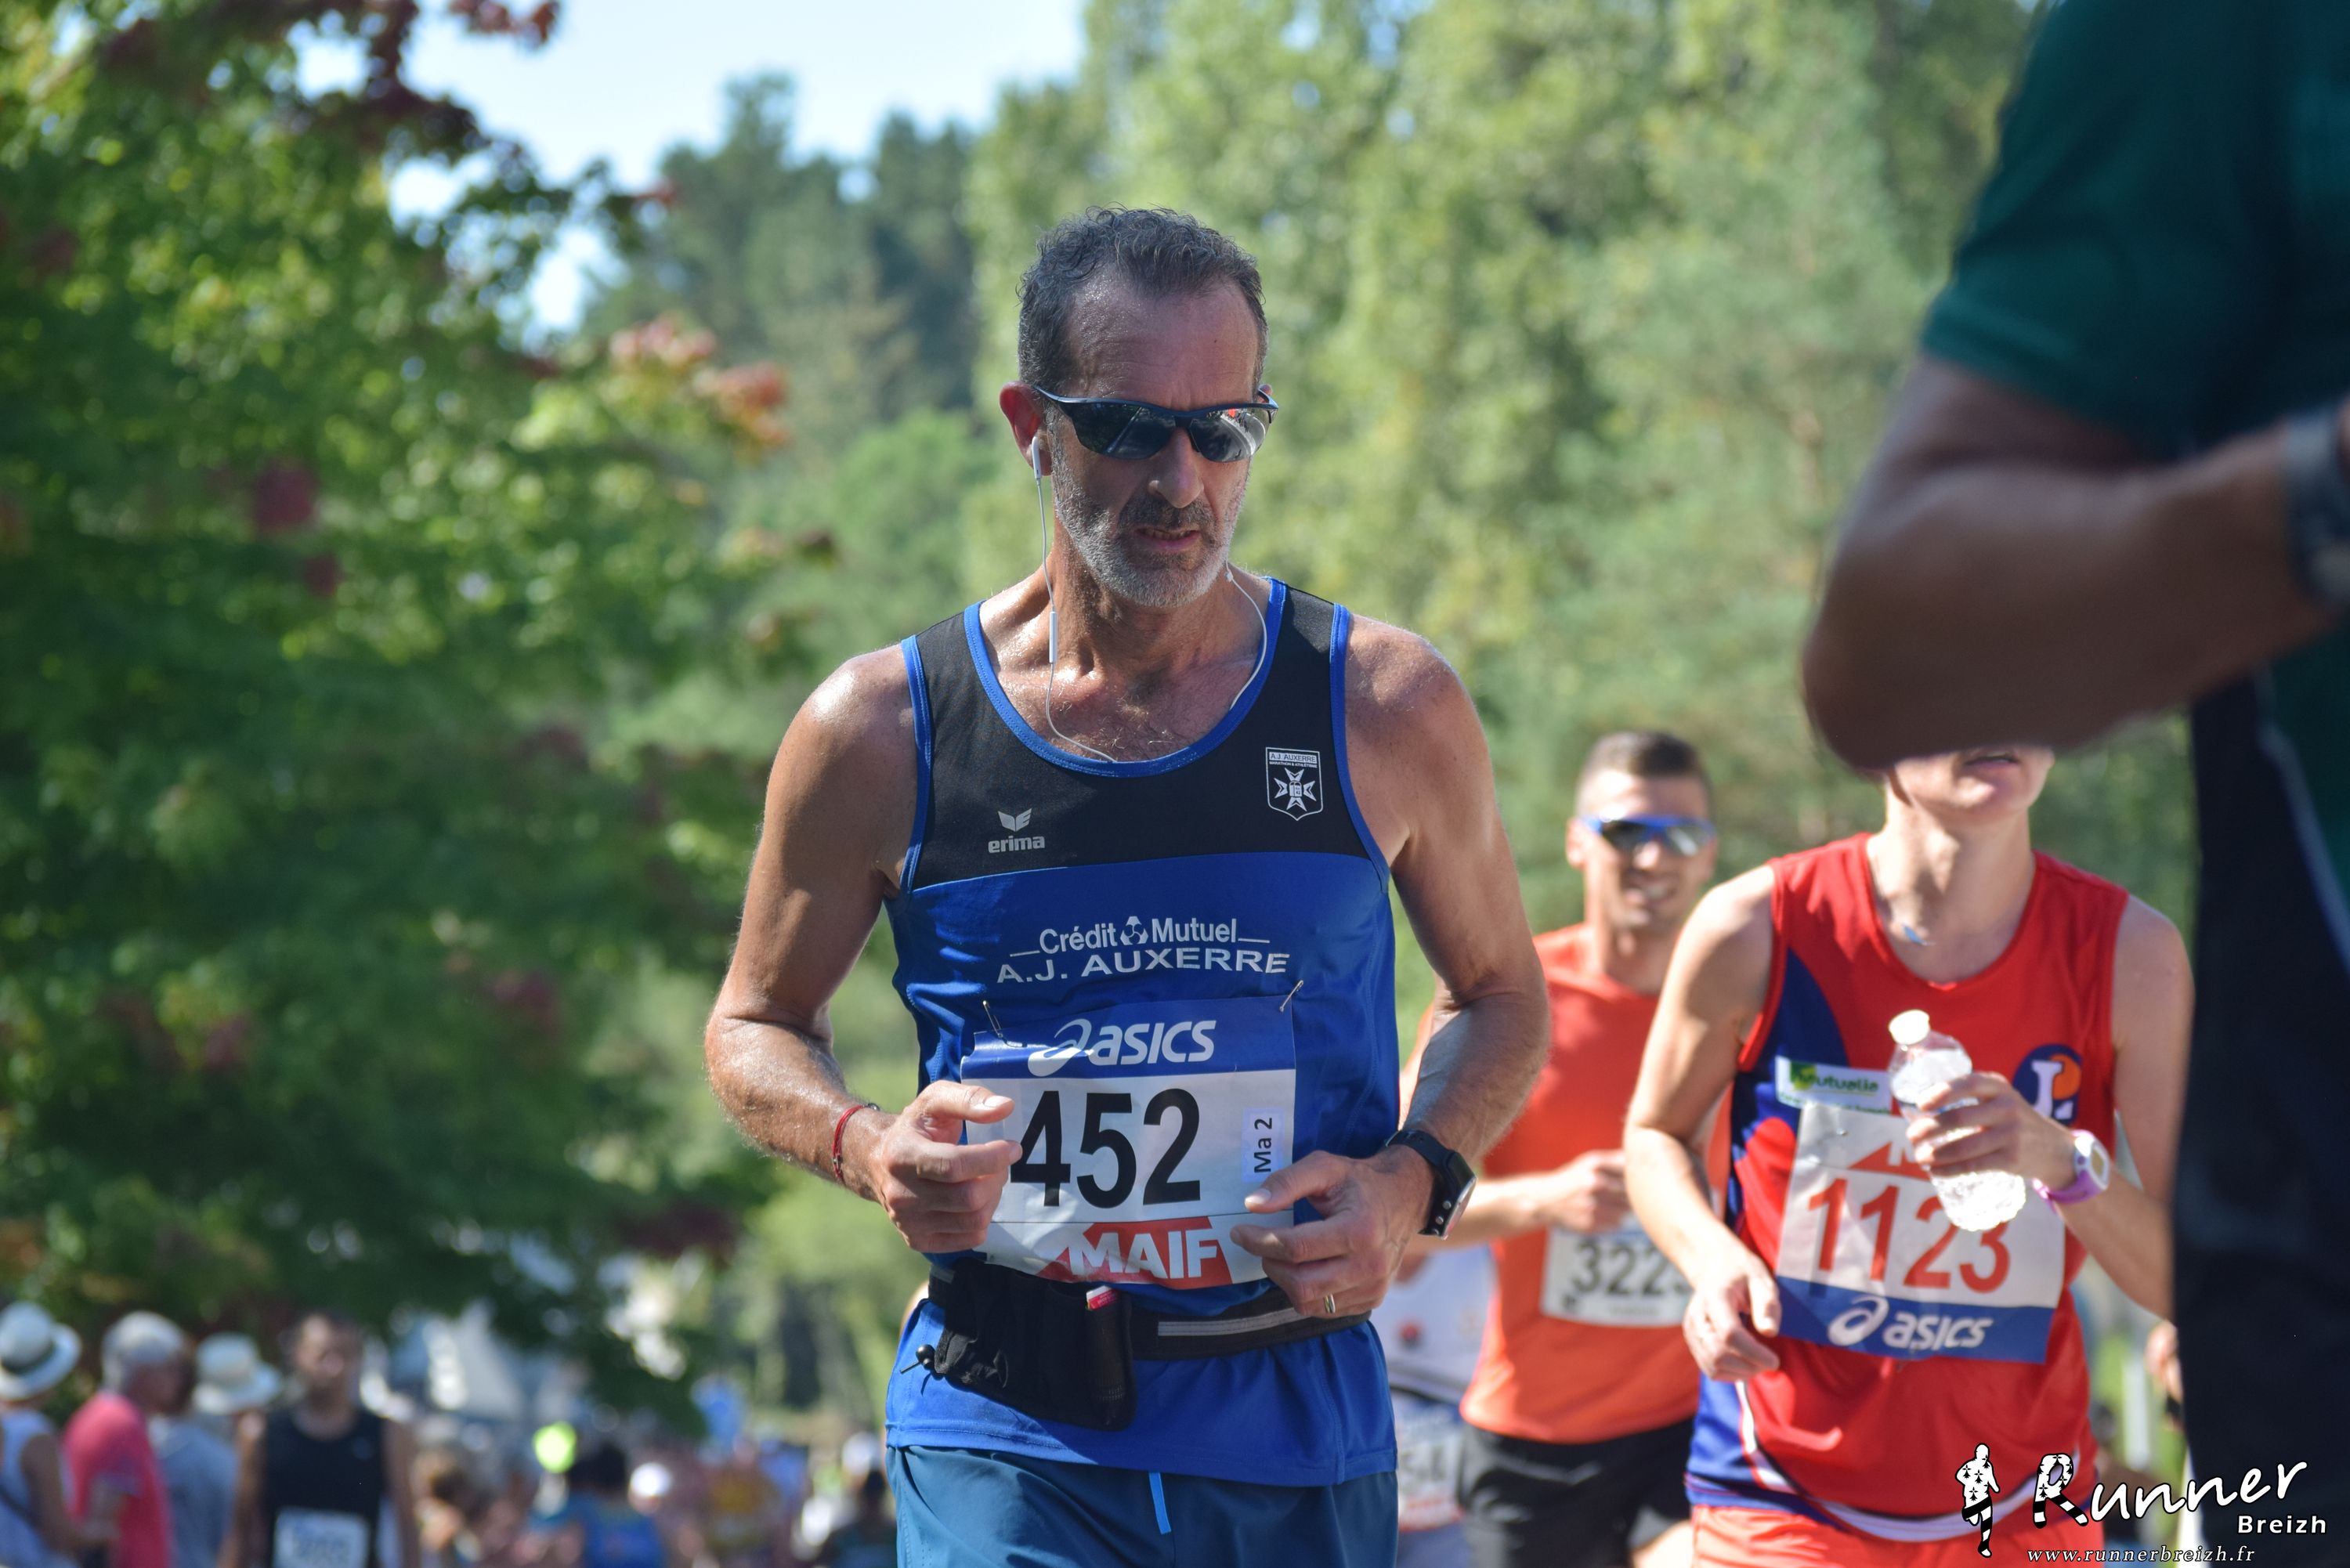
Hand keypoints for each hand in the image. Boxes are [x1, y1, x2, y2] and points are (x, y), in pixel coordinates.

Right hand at [853, 1081, 1017, 1252]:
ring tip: (988, 1179)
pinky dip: (984, 1218)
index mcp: (902, 1155)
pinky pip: (969, 1238)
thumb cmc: (914, 1127)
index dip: (992, 1158)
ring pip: (974, 1220)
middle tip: (999, 1163)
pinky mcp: (917, 1240)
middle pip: (969, 1198)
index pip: (954, 1166)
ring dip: (993, 1197)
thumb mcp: (935, 1100)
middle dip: (996, 1177)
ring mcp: (907, 1221)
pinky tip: (977, 1199)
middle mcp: (900, 1193)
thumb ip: (969, 1099)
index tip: (1013, 1148)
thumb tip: (1005, 1108)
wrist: (876, 1160)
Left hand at [1228, 1146, 1432, 1317]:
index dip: (1259, 1241)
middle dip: (1270, 1264)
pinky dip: (1305, 1293)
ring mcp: (1374, 1287)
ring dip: (1285, 1281)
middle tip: (1261, 1244)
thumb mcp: (1324, 1167)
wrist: (1406, 1198)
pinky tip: (1305, 1268)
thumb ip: (1287, 1182)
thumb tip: (1252, 1205)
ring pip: (1309, 1302)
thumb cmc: (1359, 1181)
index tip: (1239, 1231)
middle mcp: (1370, 1264)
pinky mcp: (1372, 1299)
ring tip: (1282, 1256)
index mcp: (1359, 1229)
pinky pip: (1325, 1309)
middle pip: (1301, 1283)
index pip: (1296, 1248)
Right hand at [1533, 1149, 1628, 1232]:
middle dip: (1627, 1194)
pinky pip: (1617, 1224)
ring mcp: (1592, 1204)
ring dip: (1622, 1209)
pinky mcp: (1591, 1223)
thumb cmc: (1573, 1179)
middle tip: (1618, 1194)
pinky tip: (1602, 1214)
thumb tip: (1641, 1163)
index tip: (1630, 1179)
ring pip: (1625, 1210)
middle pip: (1629, 1191)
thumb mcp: (1589, 1163)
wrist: (1546, 1200)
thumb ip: (1615, 1160)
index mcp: (1594, 1164)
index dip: (1632, 1176)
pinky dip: (1614, 1220)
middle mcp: (1593, 1183)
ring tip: (1609, 1204)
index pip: (1628, 1169)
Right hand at [1682, 1239, 1780, 1379]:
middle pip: (1717, 1354)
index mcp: (1714, 1297)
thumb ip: (1767, 1305)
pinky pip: (1709, 1368)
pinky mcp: (1692, 1341)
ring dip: (1740, 1373)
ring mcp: (1691, 1329)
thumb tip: (1769, 1332)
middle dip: (1748, 1366)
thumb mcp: (1761, 1281)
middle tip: (1769, 1363)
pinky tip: (1745, 1365)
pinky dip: (1730, 1374)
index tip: (1775, 1361)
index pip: (1729, 1334)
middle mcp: (1697, 1315)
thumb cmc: (1743, 1275)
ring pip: (1712, 1366)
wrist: (1716, 1268)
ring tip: (1759, 1364)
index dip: (1753, 1353)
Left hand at [1908, 1072, 2073, 1188]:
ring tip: (1918, 1157)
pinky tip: (1935, 1171)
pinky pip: (1973, 1165)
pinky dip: (1950, 1170)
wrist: (2056, 1149)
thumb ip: (1970, 1099)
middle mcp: (2007, 1108)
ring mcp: (2011, 1135)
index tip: (1921, 1104)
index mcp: (2000, 1088)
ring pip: (1964, 1146)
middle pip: (1959, 1118)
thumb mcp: (2000, 1099)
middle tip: (1911, 1136)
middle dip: (1929, 1128)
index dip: (1942, 1093)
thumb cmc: (2014, 1120)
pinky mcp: (2012, 1160)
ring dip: (1935, 1153)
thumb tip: (1919, 1111)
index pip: (1969, 1084)